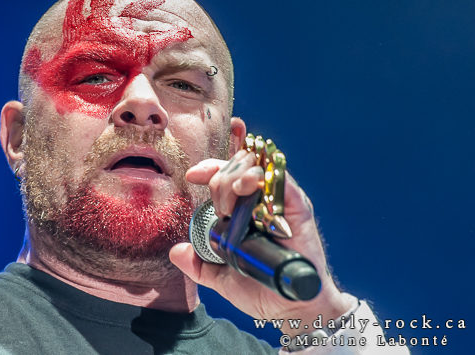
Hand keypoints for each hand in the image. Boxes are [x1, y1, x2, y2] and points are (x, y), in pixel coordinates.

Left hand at [169, 150, 355, 331]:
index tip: (192, 176)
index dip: (209, 169)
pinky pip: (281, 179)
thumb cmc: (262, 290)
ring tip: (228, 205)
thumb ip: (199, 265)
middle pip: (237, 166)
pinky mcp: (298, 208)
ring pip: (254, 167)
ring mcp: (281, 203)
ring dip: (234, 178)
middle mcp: (264, 201)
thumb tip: (176, 252)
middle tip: (220, 209)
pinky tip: (243, 188)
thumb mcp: (222, 278)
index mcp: (246, 210)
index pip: (227, 174)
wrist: (290, 309)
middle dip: (219, 180)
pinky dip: (259, 177)